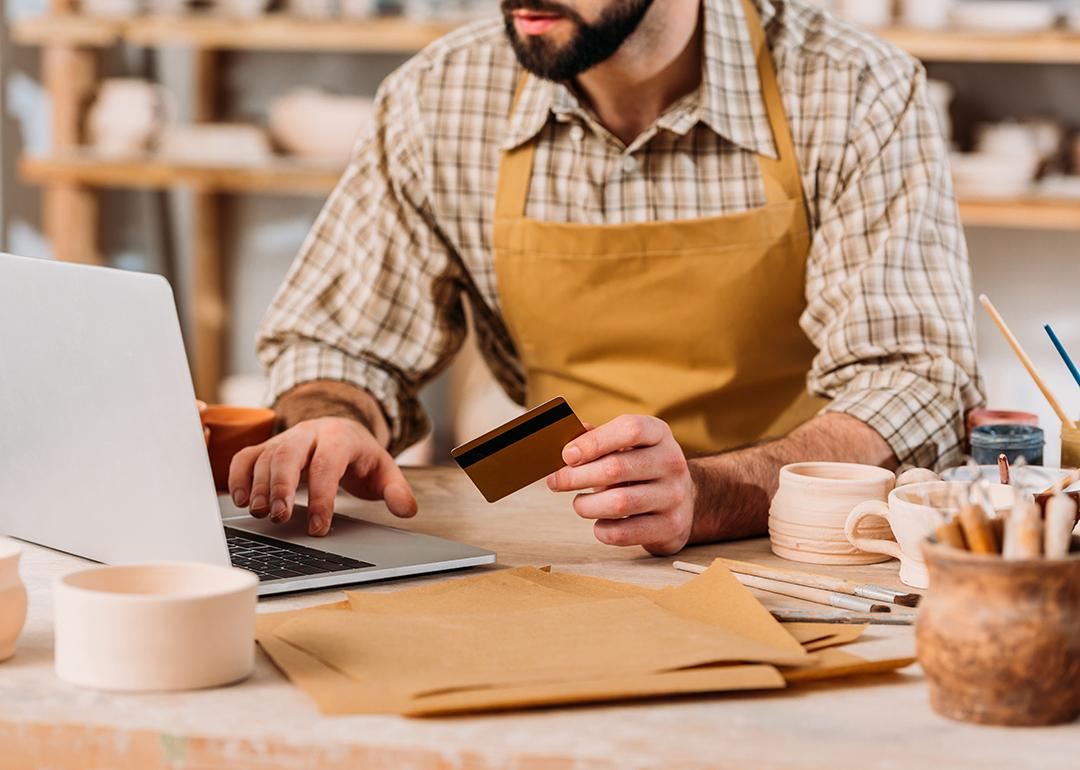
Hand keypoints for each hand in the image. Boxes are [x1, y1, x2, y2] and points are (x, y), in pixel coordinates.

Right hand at [228, 417, 417, 535]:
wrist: (341, 429)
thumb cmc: (360, 456)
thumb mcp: (385, 471)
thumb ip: (397, 490)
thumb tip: (406, 510)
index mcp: (341, 437)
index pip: (328, 464)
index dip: (322, 496)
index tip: (319, 527)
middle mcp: (309, 433)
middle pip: (289, 453)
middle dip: (282, 486)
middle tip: (280, 517)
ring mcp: (285, 438)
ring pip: (266, 456)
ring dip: (260, 486)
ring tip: (262, 514)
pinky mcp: (267, 447)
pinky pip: (246, 456)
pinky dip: (238, 476)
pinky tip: (240, 500)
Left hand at [546, 415, 694, 555]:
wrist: (686, 500)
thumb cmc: (643, 469)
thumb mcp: (628, 446)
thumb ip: (598, 440)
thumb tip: (569, 445)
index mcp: (659, 434)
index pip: (630, 430)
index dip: (594, 442)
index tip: (567, 455)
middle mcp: (671, 462)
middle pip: (616, 468)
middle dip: (576, 477)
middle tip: (556, 482)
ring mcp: (674, 496)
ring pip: (618, 503)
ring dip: (586, 505)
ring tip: (579, 504)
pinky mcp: (670, 527)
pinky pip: (624, 532)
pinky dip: (602, 529)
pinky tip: (599, 523)